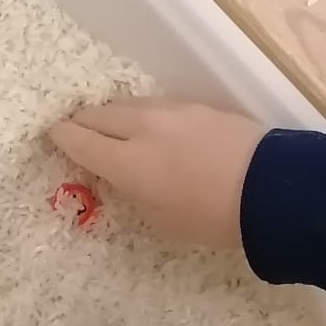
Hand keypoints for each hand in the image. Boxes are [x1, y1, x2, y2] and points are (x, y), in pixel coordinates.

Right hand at [48, 98, 265, 247]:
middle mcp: (143, 127)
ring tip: (114, 127)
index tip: (54, 136)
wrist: (271, 188)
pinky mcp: (198, 106)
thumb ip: (133, 193)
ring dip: (114, 115)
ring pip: (128, 104)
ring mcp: (172, 111)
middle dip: (83, 122)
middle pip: (98, 114)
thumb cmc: (211, 218)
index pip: (79, 140)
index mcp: (126, 161)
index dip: (62, 138)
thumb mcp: (161, 221)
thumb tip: (123, 176)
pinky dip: (144, 114)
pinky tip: (152, 127)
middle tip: (78, 131)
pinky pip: (157, 105)